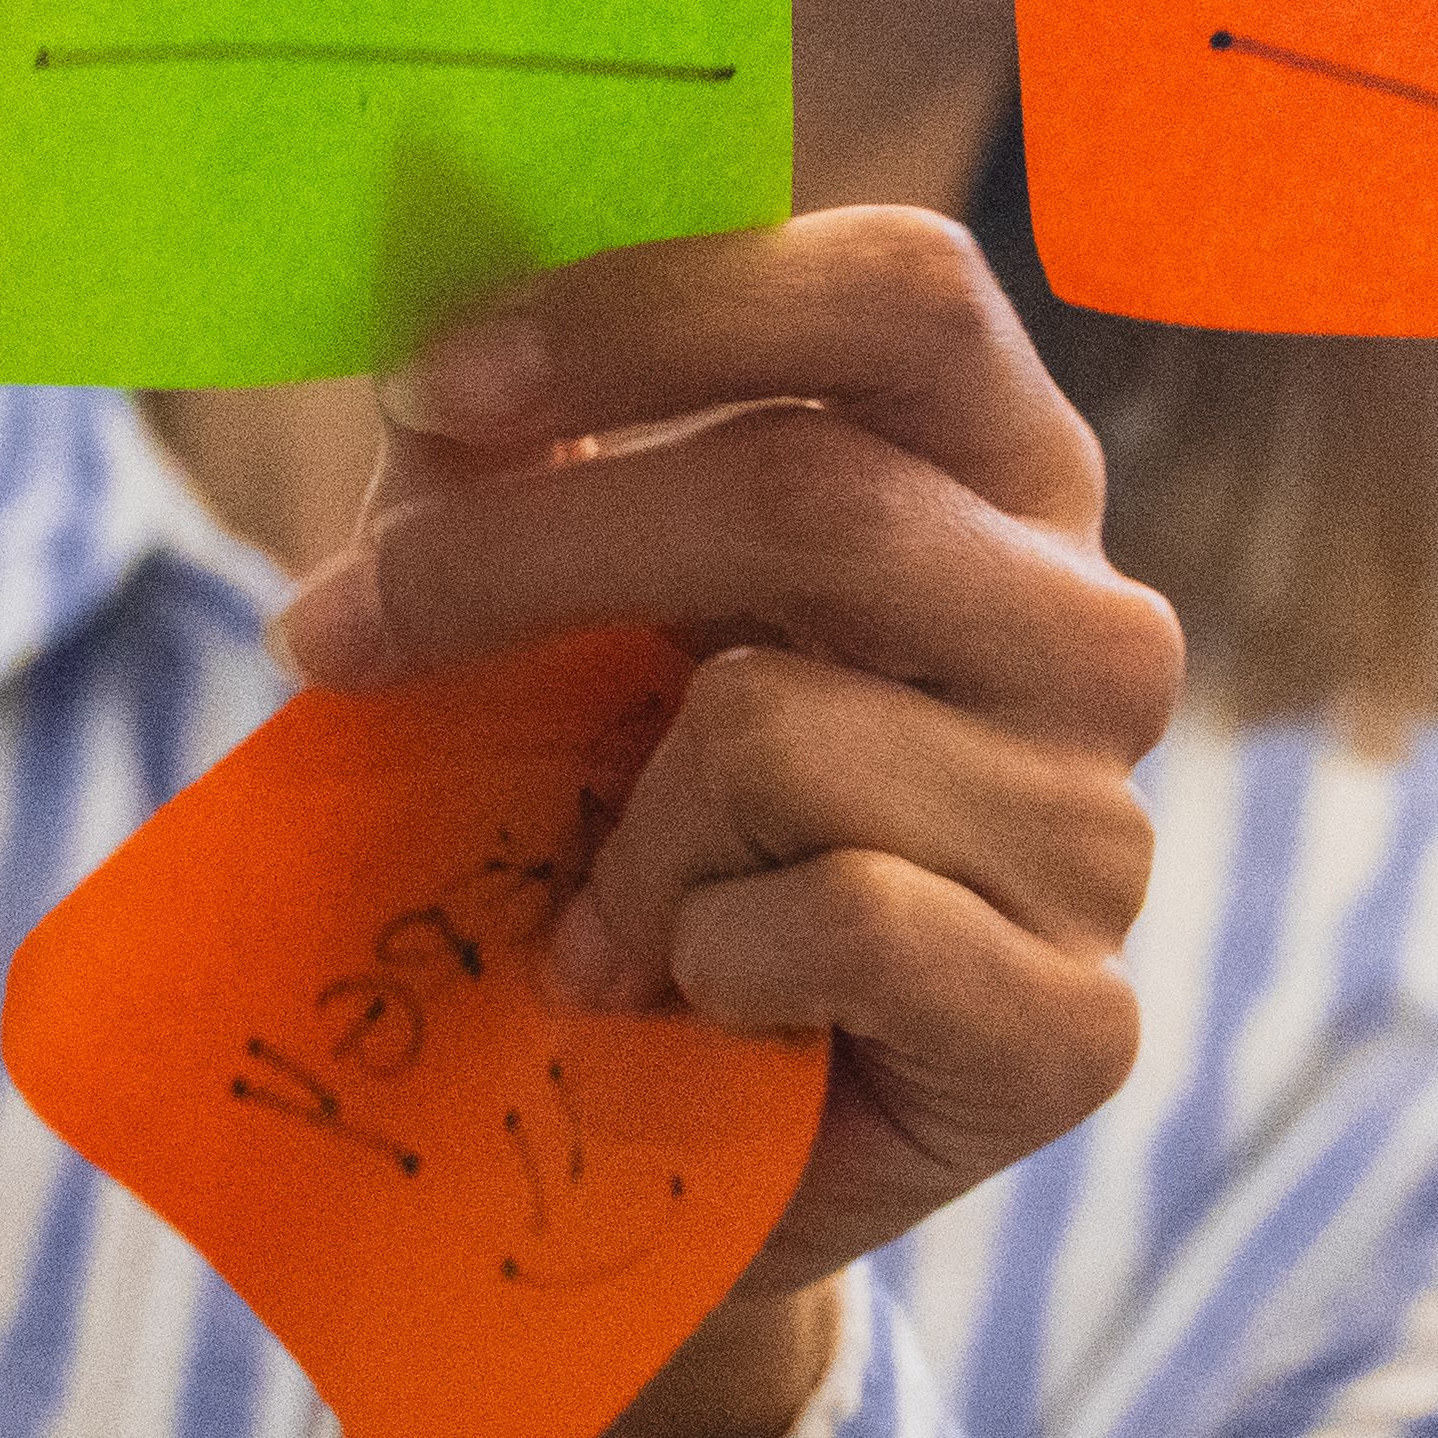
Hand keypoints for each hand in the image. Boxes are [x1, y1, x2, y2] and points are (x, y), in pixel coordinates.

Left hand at [274, 210, 1184, 1437]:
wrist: (679, 1146)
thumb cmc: (625, 823)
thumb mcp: (562, 608)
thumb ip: (521, 460)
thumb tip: (431, 349)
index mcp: (1004, 475)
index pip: (905, 291)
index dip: (661, 311)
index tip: (434, 382)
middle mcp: (1094, 629)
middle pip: (808, 497)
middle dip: (517, 558)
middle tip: (332, 637)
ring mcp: (1106, 830)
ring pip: (775, 725)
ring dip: (612, 829)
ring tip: (597, 907)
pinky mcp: (1075, 1023)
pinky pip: (828, 920)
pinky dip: (694, 960)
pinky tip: (690, 999)